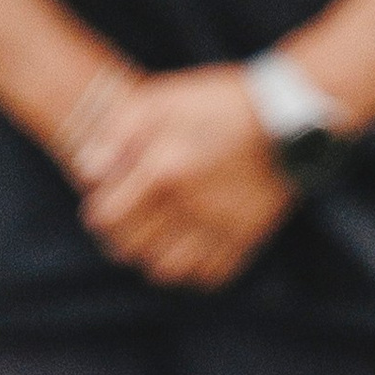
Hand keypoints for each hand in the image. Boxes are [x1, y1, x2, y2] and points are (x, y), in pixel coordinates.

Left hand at [73, 65, 296, 287]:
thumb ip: (117, 132)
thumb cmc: (219, 102)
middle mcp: (188, 208)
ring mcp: (218, 229)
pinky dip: (191, 271)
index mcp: (163, 171)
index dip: (96, 214)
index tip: (100, 206)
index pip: (107, 218)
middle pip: (133, 250)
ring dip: (151, 259)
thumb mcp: (162, 98)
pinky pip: (208, 275)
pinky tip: (187, 250)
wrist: (288, 118)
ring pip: (167, 271)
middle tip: (122, 225)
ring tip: (152, 240)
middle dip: (119, 239)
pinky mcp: (244, 241)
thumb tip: (86, 171)